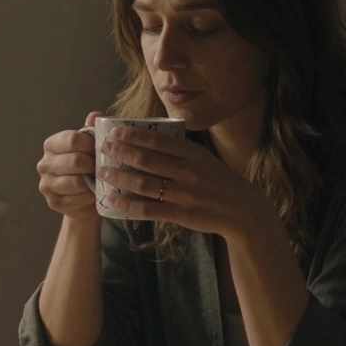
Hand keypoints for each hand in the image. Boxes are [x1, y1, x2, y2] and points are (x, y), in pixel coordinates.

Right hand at [37, 112, 103, 221]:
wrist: (84, 199)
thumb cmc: (87, 168)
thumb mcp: (90, 147)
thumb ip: (91, 131)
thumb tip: (95, 115)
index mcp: (51, 144)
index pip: (73, 139)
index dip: (92, 145)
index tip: (102, 150)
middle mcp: (44, 163)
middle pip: (75, 161)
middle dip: (94, 165)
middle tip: (103, 168)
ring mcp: (46, 184)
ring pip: (76, 182)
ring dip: (92, 182)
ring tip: (99, 180)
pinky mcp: (53, 202)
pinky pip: (76, 199)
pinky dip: (89, 196)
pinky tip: (93, 193)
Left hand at [97, 126, 267, 238]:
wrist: (243, 211)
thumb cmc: (219, 181)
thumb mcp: (204, 159)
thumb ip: (180, 150)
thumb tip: (148, 137)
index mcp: (194, 154)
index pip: (159, 140)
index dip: (134, 135)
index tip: (115, 131)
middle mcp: (188, 172)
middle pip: (147, 160)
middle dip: (121, 152)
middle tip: (103, 148)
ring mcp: (184, 194)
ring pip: (144, 184)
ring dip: (120, 177)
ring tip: (102, 171)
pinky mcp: (180, 214)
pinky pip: (149, 209)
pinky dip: (128, 204)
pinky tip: (113, 199)